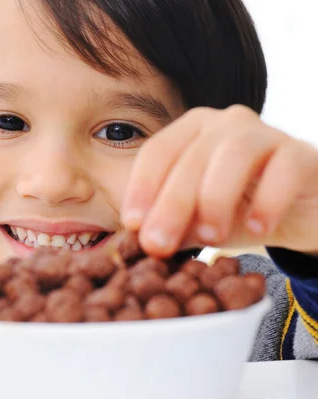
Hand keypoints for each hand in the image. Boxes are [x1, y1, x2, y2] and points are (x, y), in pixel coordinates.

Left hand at [121, 105, 317, 257]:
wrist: (300, 212)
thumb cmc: (238, 210)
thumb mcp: (196, 221)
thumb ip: (171, 226)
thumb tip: (140, 241)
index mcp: (190, 131)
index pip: (157, 152)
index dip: (141, 187)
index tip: (132, 224)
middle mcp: (225, 123)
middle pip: (190, 158)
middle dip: (171, 204)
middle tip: (159, 244)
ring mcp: (265, 133)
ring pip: (233, 156)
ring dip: (215, 199)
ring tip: (210, 239)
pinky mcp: (301, 153)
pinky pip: (284, 170)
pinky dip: (268, 201)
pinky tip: (257, 230)